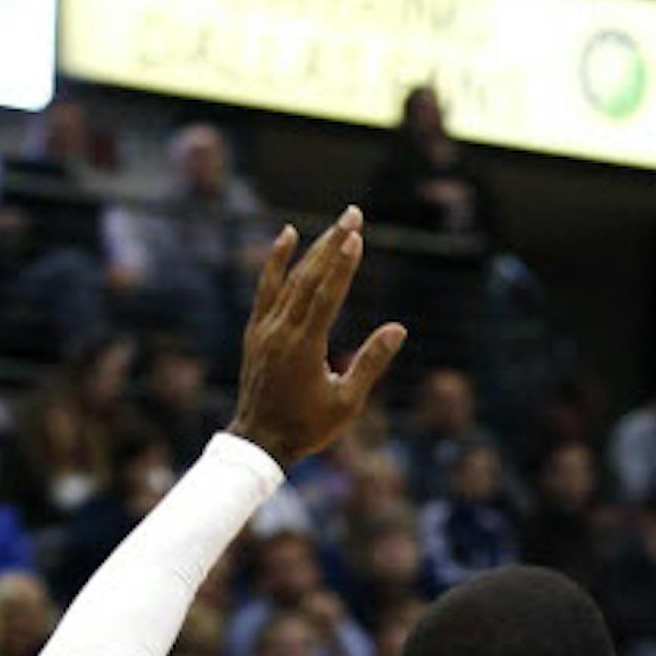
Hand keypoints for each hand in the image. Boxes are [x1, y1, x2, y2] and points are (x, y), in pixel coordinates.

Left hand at [229, 208, 406, 466]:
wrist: (258, 442)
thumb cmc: (307, 427)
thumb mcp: (347, 402)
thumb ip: (371, 363)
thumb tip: (398, 329)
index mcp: (304, 348)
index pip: (326, 297)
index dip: (342, 266)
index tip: (356, 237)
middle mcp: (281, 331)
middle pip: (309, 278)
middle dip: (333, 244)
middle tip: (353, 213)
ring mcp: (266, 329)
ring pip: (290, 279)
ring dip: (314, 248)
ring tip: (336, 224)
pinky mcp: (257, 330)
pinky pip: (266, 287)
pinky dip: (276, 261)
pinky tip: (288, 236)